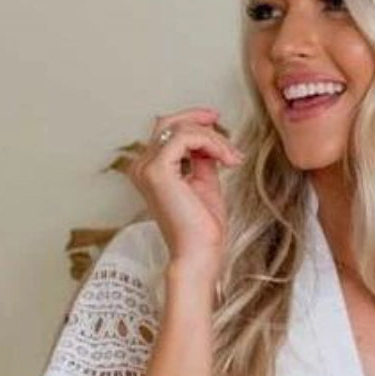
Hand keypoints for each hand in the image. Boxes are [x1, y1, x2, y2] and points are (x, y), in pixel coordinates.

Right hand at [126, 106, 242, 279]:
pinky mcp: (158, 170)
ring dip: (214, 139)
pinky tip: (225, 158)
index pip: (167, 131)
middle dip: (204, 125)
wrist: (199, 253)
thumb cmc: (201, 229)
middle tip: (229, 141)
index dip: (194, 122)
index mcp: (150, 171)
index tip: (217, 122)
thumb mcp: (204, 182)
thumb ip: (202, 159)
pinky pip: (186, 137)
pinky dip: (211, 142)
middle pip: (170, 123)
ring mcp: (147, 168)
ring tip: (232, 158)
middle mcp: (142, 167)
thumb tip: (209, 140)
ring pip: (182, 128)